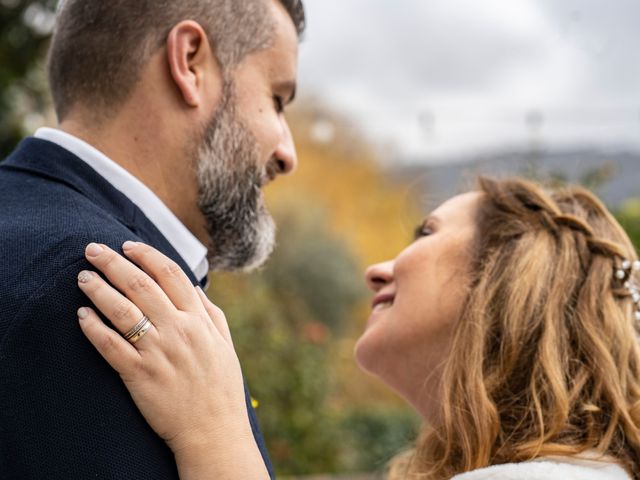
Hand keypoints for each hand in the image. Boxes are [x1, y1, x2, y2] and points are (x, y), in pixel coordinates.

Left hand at [75, 241, 253, 464]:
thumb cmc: (221, 387)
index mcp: (199, 319)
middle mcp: (178, 330)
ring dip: (98, 289)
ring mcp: (158, 351)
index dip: (147, 254)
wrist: (213, 430)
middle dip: (114, 262)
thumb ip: (210, 312)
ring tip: (82, 278)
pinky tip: (81, 315)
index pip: (170, 274)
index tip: (128, 245)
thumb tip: (194, 286)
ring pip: (121, 310)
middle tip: (93, 249)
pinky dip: (93, 328)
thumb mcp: (225, 344)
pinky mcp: (139, 375)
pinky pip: (110, 345)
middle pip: (141, 284)